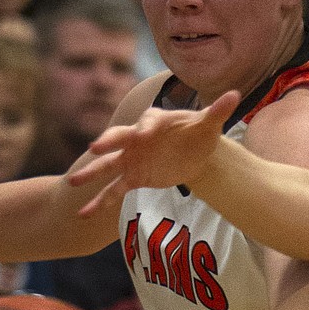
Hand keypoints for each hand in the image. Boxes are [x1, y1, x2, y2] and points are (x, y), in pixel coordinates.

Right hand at [70, 90, 240, 218]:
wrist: (194, 153)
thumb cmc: (199, 134)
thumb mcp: (209, 124)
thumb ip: (218, 111)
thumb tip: (235, 94)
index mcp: (153, 121)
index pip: (146, 121)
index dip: (144, 127)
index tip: (143, 132)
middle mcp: (136, 139)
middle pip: (117, 139)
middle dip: (107, 142)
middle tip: (94, 147)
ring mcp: (131, 160)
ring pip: (108, 166)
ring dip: (91, 173)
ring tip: (73, 184)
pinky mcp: (133, 178)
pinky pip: (114, 190)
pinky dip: (101, 202)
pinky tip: (85, 215)